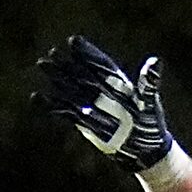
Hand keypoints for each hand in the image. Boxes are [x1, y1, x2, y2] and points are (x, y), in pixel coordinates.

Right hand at [36, 36, 173, 172]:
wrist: (143, 150)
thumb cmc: (151, 124)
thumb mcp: (150, 102)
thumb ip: (148, 83)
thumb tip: (155, 61)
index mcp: (118, 82)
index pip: (100, 64)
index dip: (87, 52)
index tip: (73, 41)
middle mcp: (102, 91)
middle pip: (81, 72)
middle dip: (66, 63)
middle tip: (51, 52)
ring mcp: (92, 105)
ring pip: (70, 88)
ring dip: (56, 77)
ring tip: (42, 63)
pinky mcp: (84, 121)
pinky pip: (65, 111)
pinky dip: (51, 105)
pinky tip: (37, 97)